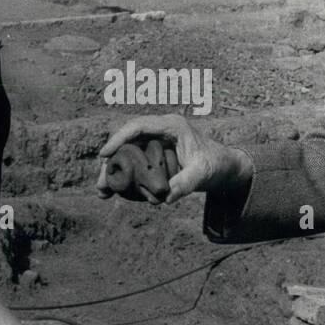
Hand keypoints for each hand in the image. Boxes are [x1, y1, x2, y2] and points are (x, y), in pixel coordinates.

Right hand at [96, 114, 251, 204]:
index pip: (139, 126)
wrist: (224, 167)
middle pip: (127, 141)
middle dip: (111, 162)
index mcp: (171, 126)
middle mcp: (160, 130)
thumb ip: (185, 183)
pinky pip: (133, 162)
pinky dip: (123, 176)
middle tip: (100, 184)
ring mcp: (155, 141)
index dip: (119, 138)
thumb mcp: (203, 174)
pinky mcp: (154, 154)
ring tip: (102, 192)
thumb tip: (165, 198)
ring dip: (113, 171)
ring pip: (127, 152)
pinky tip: (113, 192)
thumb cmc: (216, 165)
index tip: (104, 154)